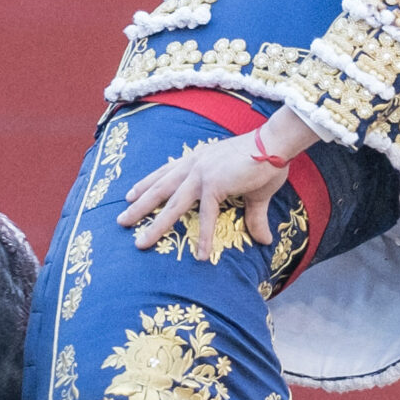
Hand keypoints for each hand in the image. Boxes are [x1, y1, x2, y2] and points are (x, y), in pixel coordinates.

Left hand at [118, 110, 319, 260]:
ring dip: (155, 226)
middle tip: (121, 221)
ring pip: (173, 205)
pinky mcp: (216, 184)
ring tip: (140, 244)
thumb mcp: (254, 191)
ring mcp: (202, 174)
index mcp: (198, 159)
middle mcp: (194, 164)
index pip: (165, 172)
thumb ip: (253, 216)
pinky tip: (201, 256)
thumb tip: (263, 240)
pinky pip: (207, 215)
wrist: (277, 143)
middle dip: (139, 205)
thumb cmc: (266, 161)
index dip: (147, 183)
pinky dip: (205, 236)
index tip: (130, 194)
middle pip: (160, 189)